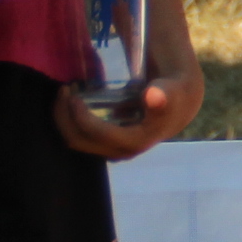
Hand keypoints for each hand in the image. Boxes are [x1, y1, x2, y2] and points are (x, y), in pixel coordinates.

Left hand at [51, 48, 203, 160]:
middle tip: (64, 90)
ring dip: (64, 119)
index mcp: (134, 142)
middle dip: (64, 117)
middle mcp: (119, 151)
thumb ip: (164, 95)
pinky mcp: (105, 143)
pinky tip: (72, 100)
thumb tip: (154, 96)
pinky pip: (80, 136)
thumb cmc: (172, 96)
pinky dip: (71, 120)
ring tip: (65, 93)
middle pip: (79, 141)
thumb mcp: (172, 92)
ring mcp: (110, 149)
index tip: (73, 94)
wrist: (177, 105)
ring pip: (76, 140)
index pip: (97, 134)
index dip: (80, 116)